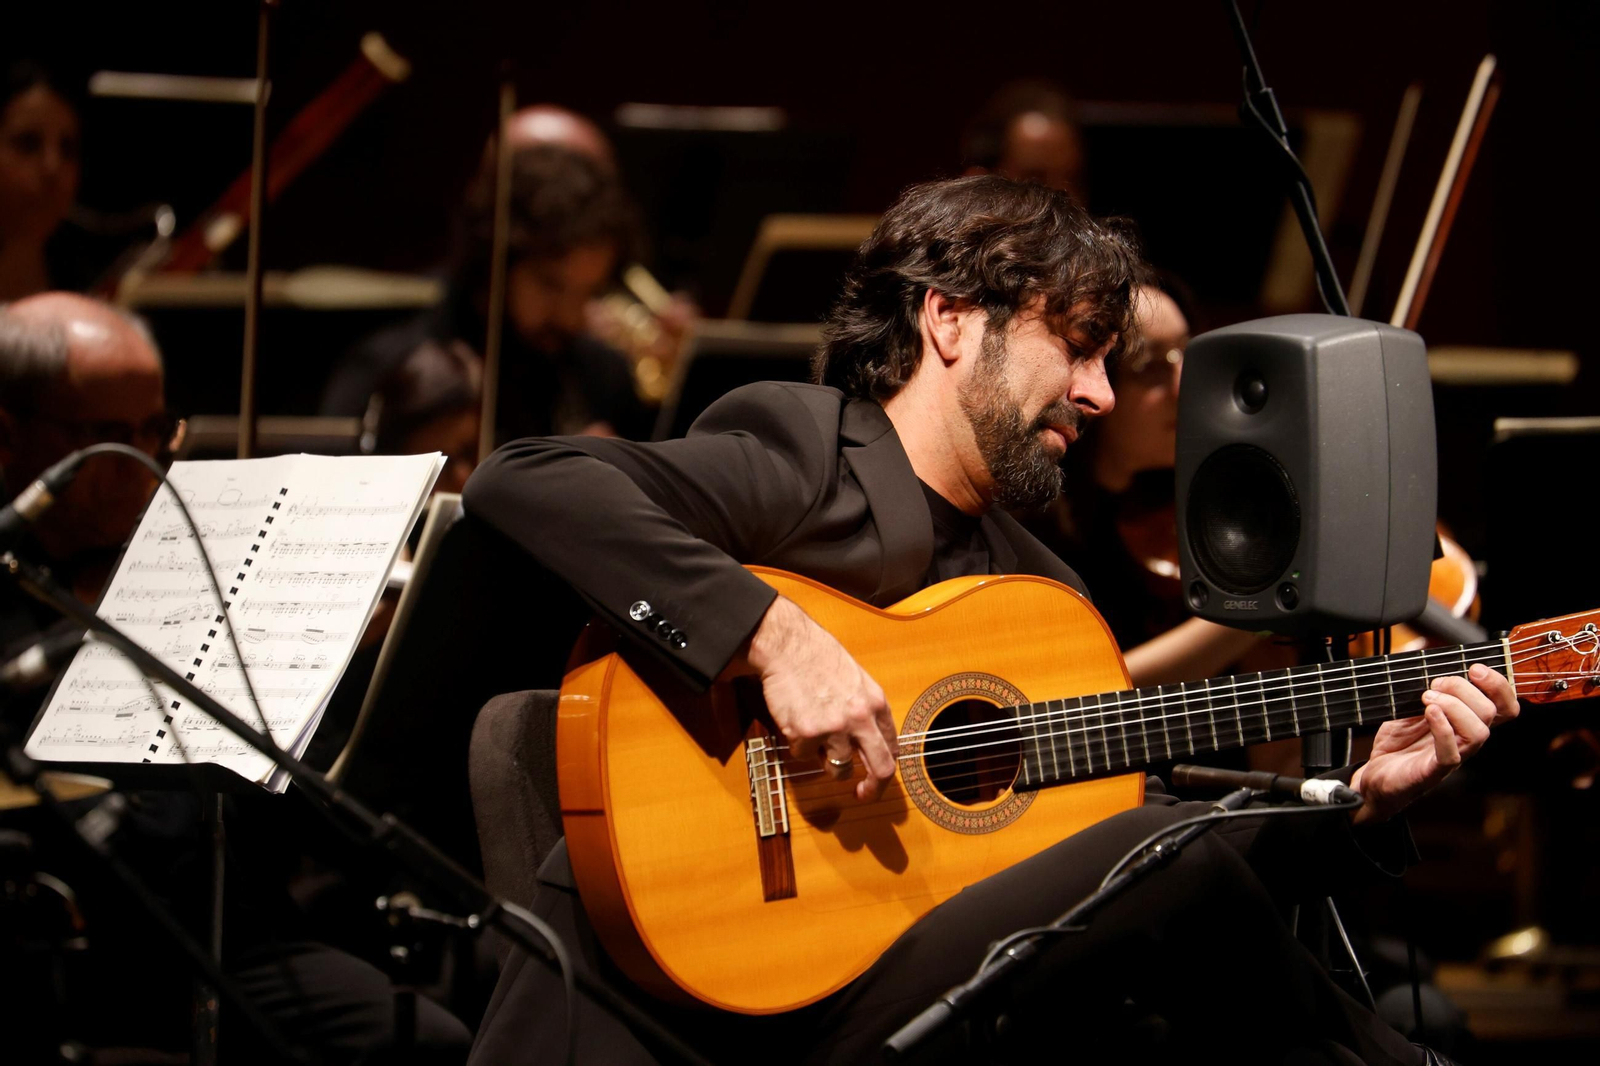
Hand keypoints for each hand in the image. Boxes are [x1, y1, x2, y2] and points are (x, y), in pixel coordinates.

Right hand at [743, 596, 897, 800]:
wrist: (789, 645)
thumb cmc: (819, 657)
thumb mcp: (856, 680)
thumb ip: (866, 710)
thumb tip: (871, 741)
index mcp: (877, 704)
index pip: (892, 747)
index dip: (885, 765)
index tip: (876, 776)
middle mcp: (861, 719)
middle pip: (881, 769)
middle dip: (874, 789)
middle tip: (864, 795)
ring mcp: (834, 728)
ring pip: (839, 769)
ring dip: (827, 762)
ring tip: (815, 737)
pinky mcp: (806, 734)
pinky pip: (805, 756)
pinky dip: (799, 746)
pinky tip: (795, 721)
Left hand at [1350, 663, 1518, 822]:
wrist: (1375, 775)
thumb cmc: (1399, 741)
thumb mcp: (1411, 704)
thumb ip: (1424, 682)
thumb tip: (1425, 651)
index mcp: (1468, 721)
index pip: (1505, 705)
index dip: (1499, 684)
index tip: (1474, 668)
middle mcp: (1467, 738)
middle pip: (1492, 712)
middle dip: (1463, 688)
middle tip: (1434, 685)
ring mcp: (1454, 755)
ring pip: (1479, 732)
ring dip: (1454, 706)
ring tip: (1427, 699)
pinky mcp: (1435, 771)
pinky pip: (1452, 752)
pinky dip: (1442, 727)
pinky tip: (1428, 713)